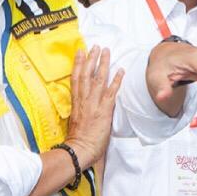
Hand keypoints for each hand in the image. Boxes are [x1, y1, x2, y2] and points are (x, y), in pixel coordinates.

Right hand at [64, 47, 123, 169]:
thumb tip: (84, 105)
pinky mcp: (104, 110)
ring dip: (103, 63)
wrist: (80, 149)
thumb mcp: (75, 121)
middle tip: (96, 46)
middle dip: (91, 58)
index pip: (76, 78)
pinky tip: (121, 70)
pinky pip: (111, 91)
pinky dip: (116, 80)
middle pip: (87, 74)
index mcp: (76, 102)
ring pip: (98, 78)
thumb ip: (80, 110)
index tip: (81, 52)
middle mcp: (84, 99)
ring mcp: (94, 103)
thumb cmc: (77, 140)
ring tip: (107, 51)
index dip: (78, 63)